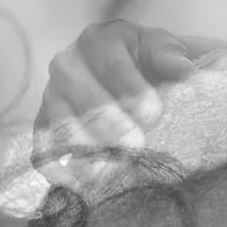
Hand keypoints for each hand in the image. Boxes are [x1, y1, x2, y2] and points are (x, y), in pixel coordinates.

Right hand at [32, 16, 222, 165]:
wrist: (121, 74)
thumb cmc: (143, 63)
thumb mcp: (158, 49)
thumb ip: (170, 55)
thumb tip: (184, 71)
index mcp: (96, 40)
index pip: (111, 67)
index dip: (132, 92)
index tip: (154, 114)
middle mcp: (66, 65)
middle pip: (87, 103)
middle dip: (115, 129)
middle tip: (137, 148)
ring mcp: (50, 97)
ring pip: (65, 130)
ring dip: (91, 155)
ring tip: (114, 172)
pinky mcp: (42, 126)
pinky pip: (45, 150)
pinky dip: (63, 171)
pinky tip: (86, 185)